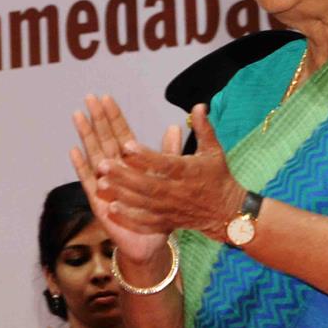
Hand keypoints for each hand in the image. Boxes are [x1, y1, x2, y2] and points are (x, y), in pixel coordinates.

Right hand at [71, 95, 182, 262]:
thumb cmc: (158, 210)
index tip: (106, 98)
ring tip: (78, 116)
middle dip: (97, 119)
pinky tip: (74, 151)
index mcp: (131, 163)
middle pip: (104, 139)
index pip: (120, 134)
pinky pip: (89, 180)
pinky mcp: (99, 199)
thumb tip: (174, 126)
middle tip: (89, 98)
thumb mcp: (167, 178)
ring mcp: (105, 183)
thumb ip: (168, 153)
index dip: (114, 116)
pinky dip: (82, 165)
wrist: (150, 241)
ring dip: (86, 135)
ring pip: (94, 154)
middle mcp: (115, 170)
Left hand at [96, 104, 243, 242]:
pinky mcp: (167, 222)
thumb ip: (203, 128)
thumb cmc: (216, 177)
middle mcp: (177, 191)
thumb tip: (199, 106)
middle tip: (103, 164)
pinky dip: (129, 216)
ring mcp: (170, 209)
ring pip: (143, 203)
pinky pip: (146, 221)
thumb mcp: (213, 151)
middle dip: (124, 175)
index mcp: (188, 171)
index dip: (145, 155)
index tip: (126, 145)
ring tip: (101, 183)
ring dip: (121, 194)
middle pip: (148, 184)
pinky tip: (112, 208)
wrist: (226, 212)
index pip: (165, 163)